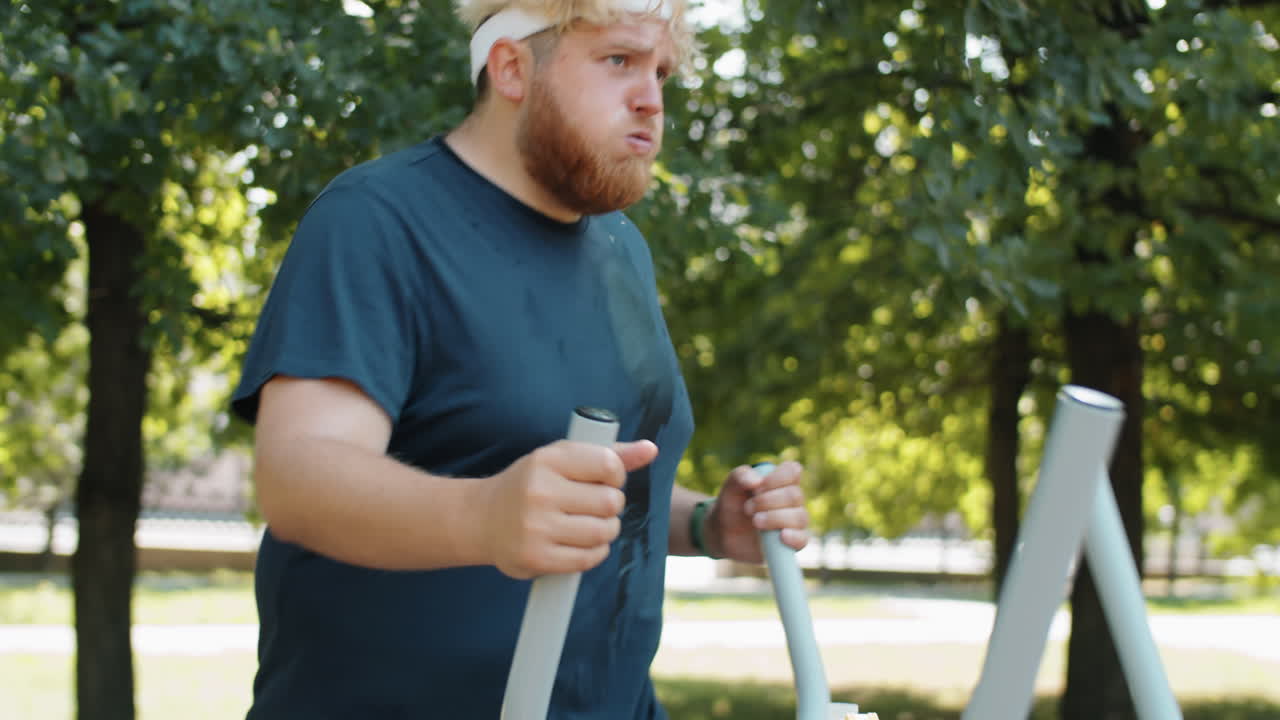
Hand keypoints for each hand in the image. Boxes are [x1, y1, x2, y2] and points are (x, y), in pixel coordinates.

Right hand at [481, 439, 657, 578]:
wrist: (480, 519)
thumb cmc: (531, 485)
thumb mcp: (562, 459)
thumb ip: (609, 454)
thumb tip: (651, 449)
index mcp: (547, 460)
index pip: (608, 465)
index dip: (616, 476)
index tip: (605, 480)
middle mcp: (540, 491)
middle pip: (611, 502)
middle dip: (611, 506)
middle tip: (594, 506)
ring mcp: (536, 526)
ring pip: (604, 532)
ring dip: (605, 531)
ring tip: (588, 525)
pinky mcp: (536, 557)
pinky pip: (589, 558)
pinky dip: (594, 553)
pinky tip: (581, 543)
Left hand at [706, 461, 810, 562]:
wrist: (724, 534)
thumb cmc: (732, 506)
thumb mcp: (730, 488)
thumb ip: (740, 477)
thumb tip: (757, 480)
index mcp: (780, 481)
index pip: (793, 471)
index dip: (778, 478)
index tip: (757, 487)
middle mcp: (792, 500)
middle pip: (794, 495)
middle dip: (767, 501)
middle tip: (747, 508)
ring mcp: (794, 522)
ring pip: (799, 517)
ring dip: (775, 518)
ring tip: (755, 521)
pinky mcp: (792, 542)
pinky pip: (802, 540)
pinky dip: (794, 537)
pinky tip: (782, 536)